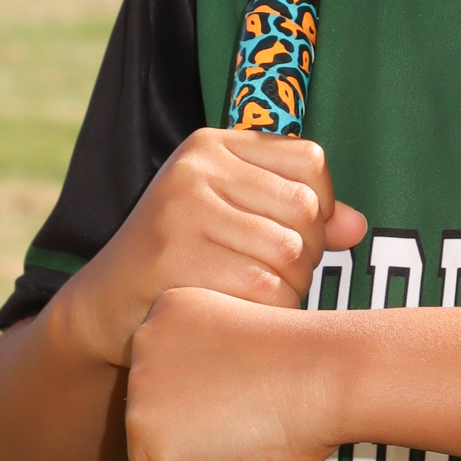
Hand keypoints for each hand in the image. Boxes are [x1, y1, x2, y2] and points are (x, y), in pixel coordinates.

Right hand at [57, 131, 365, 370]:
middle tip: (272, 278)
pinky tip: (239, 315)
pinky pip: (262, 289)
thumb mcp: (237, 219)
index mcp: (214, 145)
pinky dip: (265, 313)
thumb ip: (299, 216)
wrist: (104, 307)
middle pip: (305, 210)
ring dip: (287, 289)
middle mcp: (197, 166)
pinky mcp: (173, 256)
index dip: (321, 208)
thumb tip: (356, 227)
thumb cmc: (183, 260)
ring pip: (290, 254)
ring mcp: (181, 208)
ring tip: (254, 297)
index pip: (311, 162)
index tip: (294, 236)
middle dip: (305, 256)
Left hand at [125, 289, 342, 460]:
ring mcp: (141, 389)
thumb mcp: (245, 340)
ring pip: (152, 440)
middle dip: (191, 421)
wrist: (327, 371)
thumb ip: (212, 362)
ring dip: (191, 450)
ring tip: (243, 433)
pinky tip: (229, 458)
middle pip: (153, 401)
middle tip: (245, 417)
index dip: (205, 391)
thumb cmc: (310, 357)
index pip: (167, 367)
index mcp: (170, 307)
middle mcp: (144, 340)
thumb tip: (204, 401)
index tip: (244, 390)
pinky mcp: (146, 434)